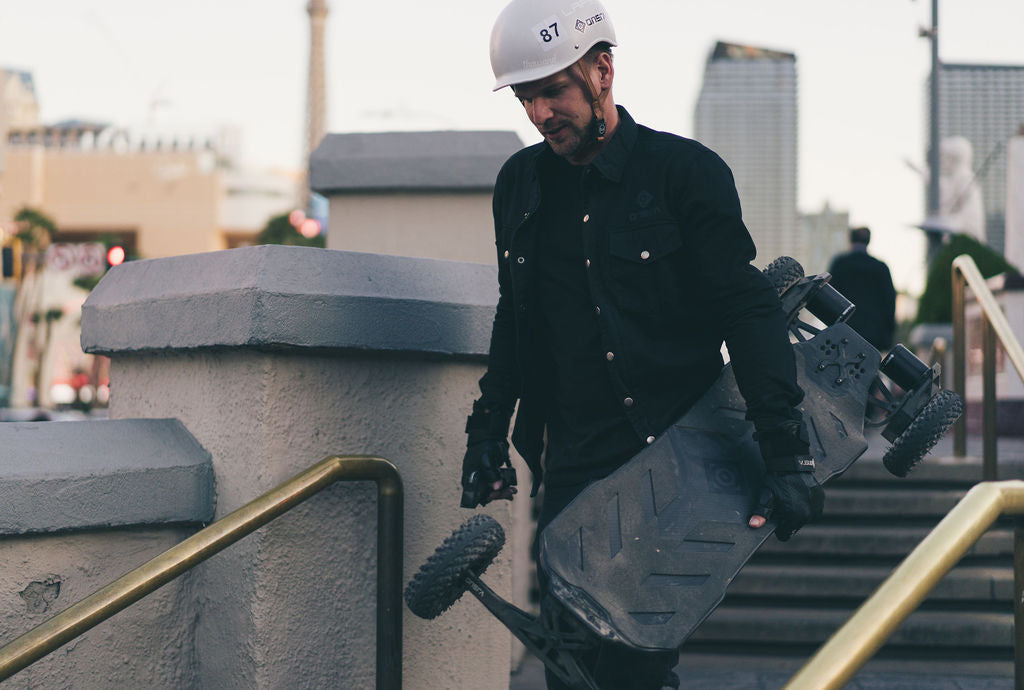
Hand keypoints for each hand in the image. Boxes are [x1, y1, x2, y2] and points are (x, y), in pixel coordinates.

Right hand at [460, 438, 516, 507]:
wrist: (488, 436)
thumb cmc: (484, 446)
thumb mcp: (486, 459)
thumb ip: (491, 474)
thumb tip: (497, 488)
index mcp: (469, 478)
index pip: (476, 495)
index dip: (488, 497)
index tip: (498, 493)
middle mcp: (474, 481)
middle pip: (486, 494)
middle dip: (499, 494)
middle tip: (511, 491)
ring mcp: (482, 479)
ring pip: (492, 491)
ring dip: (503, 491)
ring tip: (513, 490)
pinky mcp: (490, 477)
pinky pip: (496, 486)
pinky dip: (503, 487)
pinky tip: (511, 488)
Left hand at [747, 419, 823, 540]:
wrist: (792, 464)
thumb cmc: (777, 480)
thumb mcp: (766, 495)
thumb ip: (761, 513)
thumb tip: (754, 525)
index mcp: (794, 517)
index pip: (785, 535)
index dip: (778, 528)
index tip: (775, 517)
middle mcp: (808, 516)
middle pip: (794, 527)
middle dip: (787, 520)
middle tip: (781, 505)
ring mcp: (816, 508)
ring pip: (804, 519)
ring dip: (797, 513)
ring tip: (790, 498)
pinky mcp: (821, 501)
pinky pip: (812, 510)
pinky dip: (806, 506)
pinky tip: (798, 496)